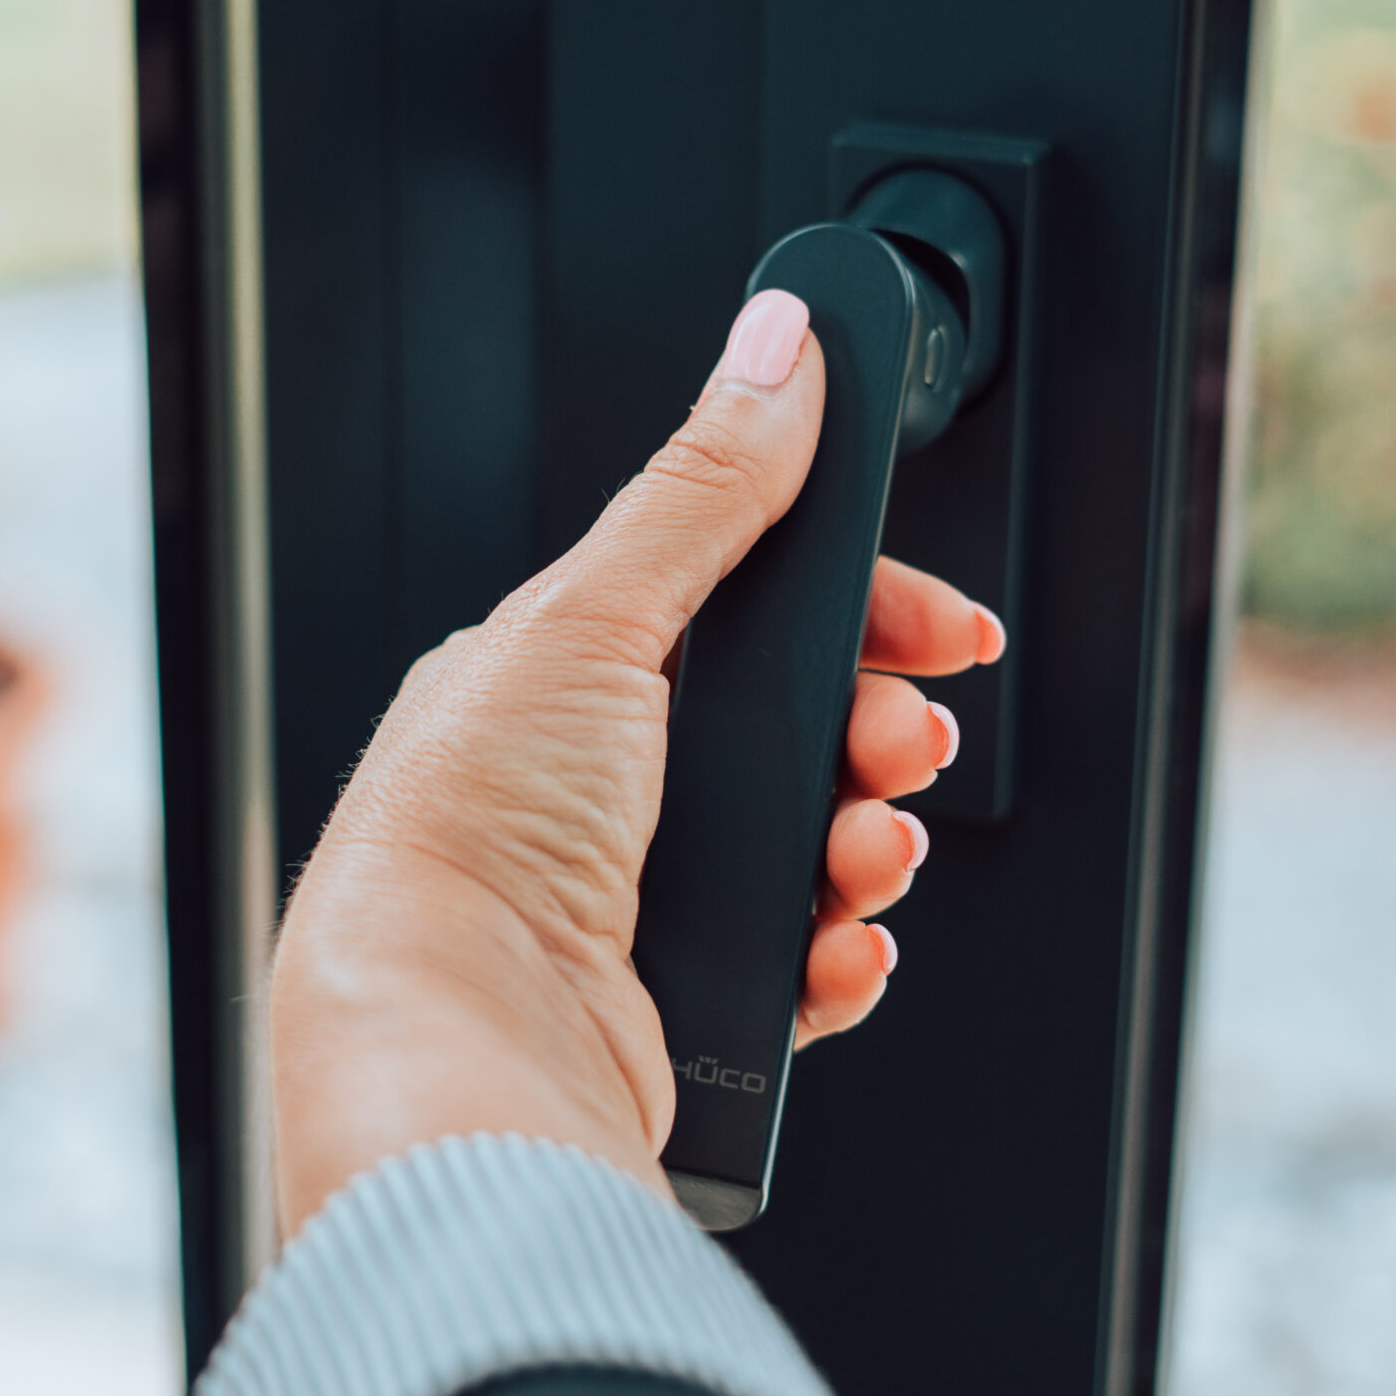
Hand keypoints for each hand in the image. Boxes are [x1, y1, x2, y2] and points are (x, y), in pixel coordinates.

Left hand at [271, 288, 1004, 1235]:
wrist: (456, 1045)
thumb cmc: (469, 840)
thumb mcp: (595, 621)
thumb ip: (702, 492)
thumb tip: (774, 351)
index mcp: (560, 676)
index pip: (744, 610)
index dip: (859, 613)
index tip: (940, 630)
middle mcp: (596, 784)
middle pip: (795, 730)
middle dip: (877, 733)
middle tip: (899, 745)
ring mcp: (639, 897)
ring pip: (812, 846)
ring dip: (868, 842)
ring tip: (863, 851)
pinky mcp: (678, 1003)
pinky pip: (802, 965)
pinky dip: (841, 954)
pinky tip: (837, 946)